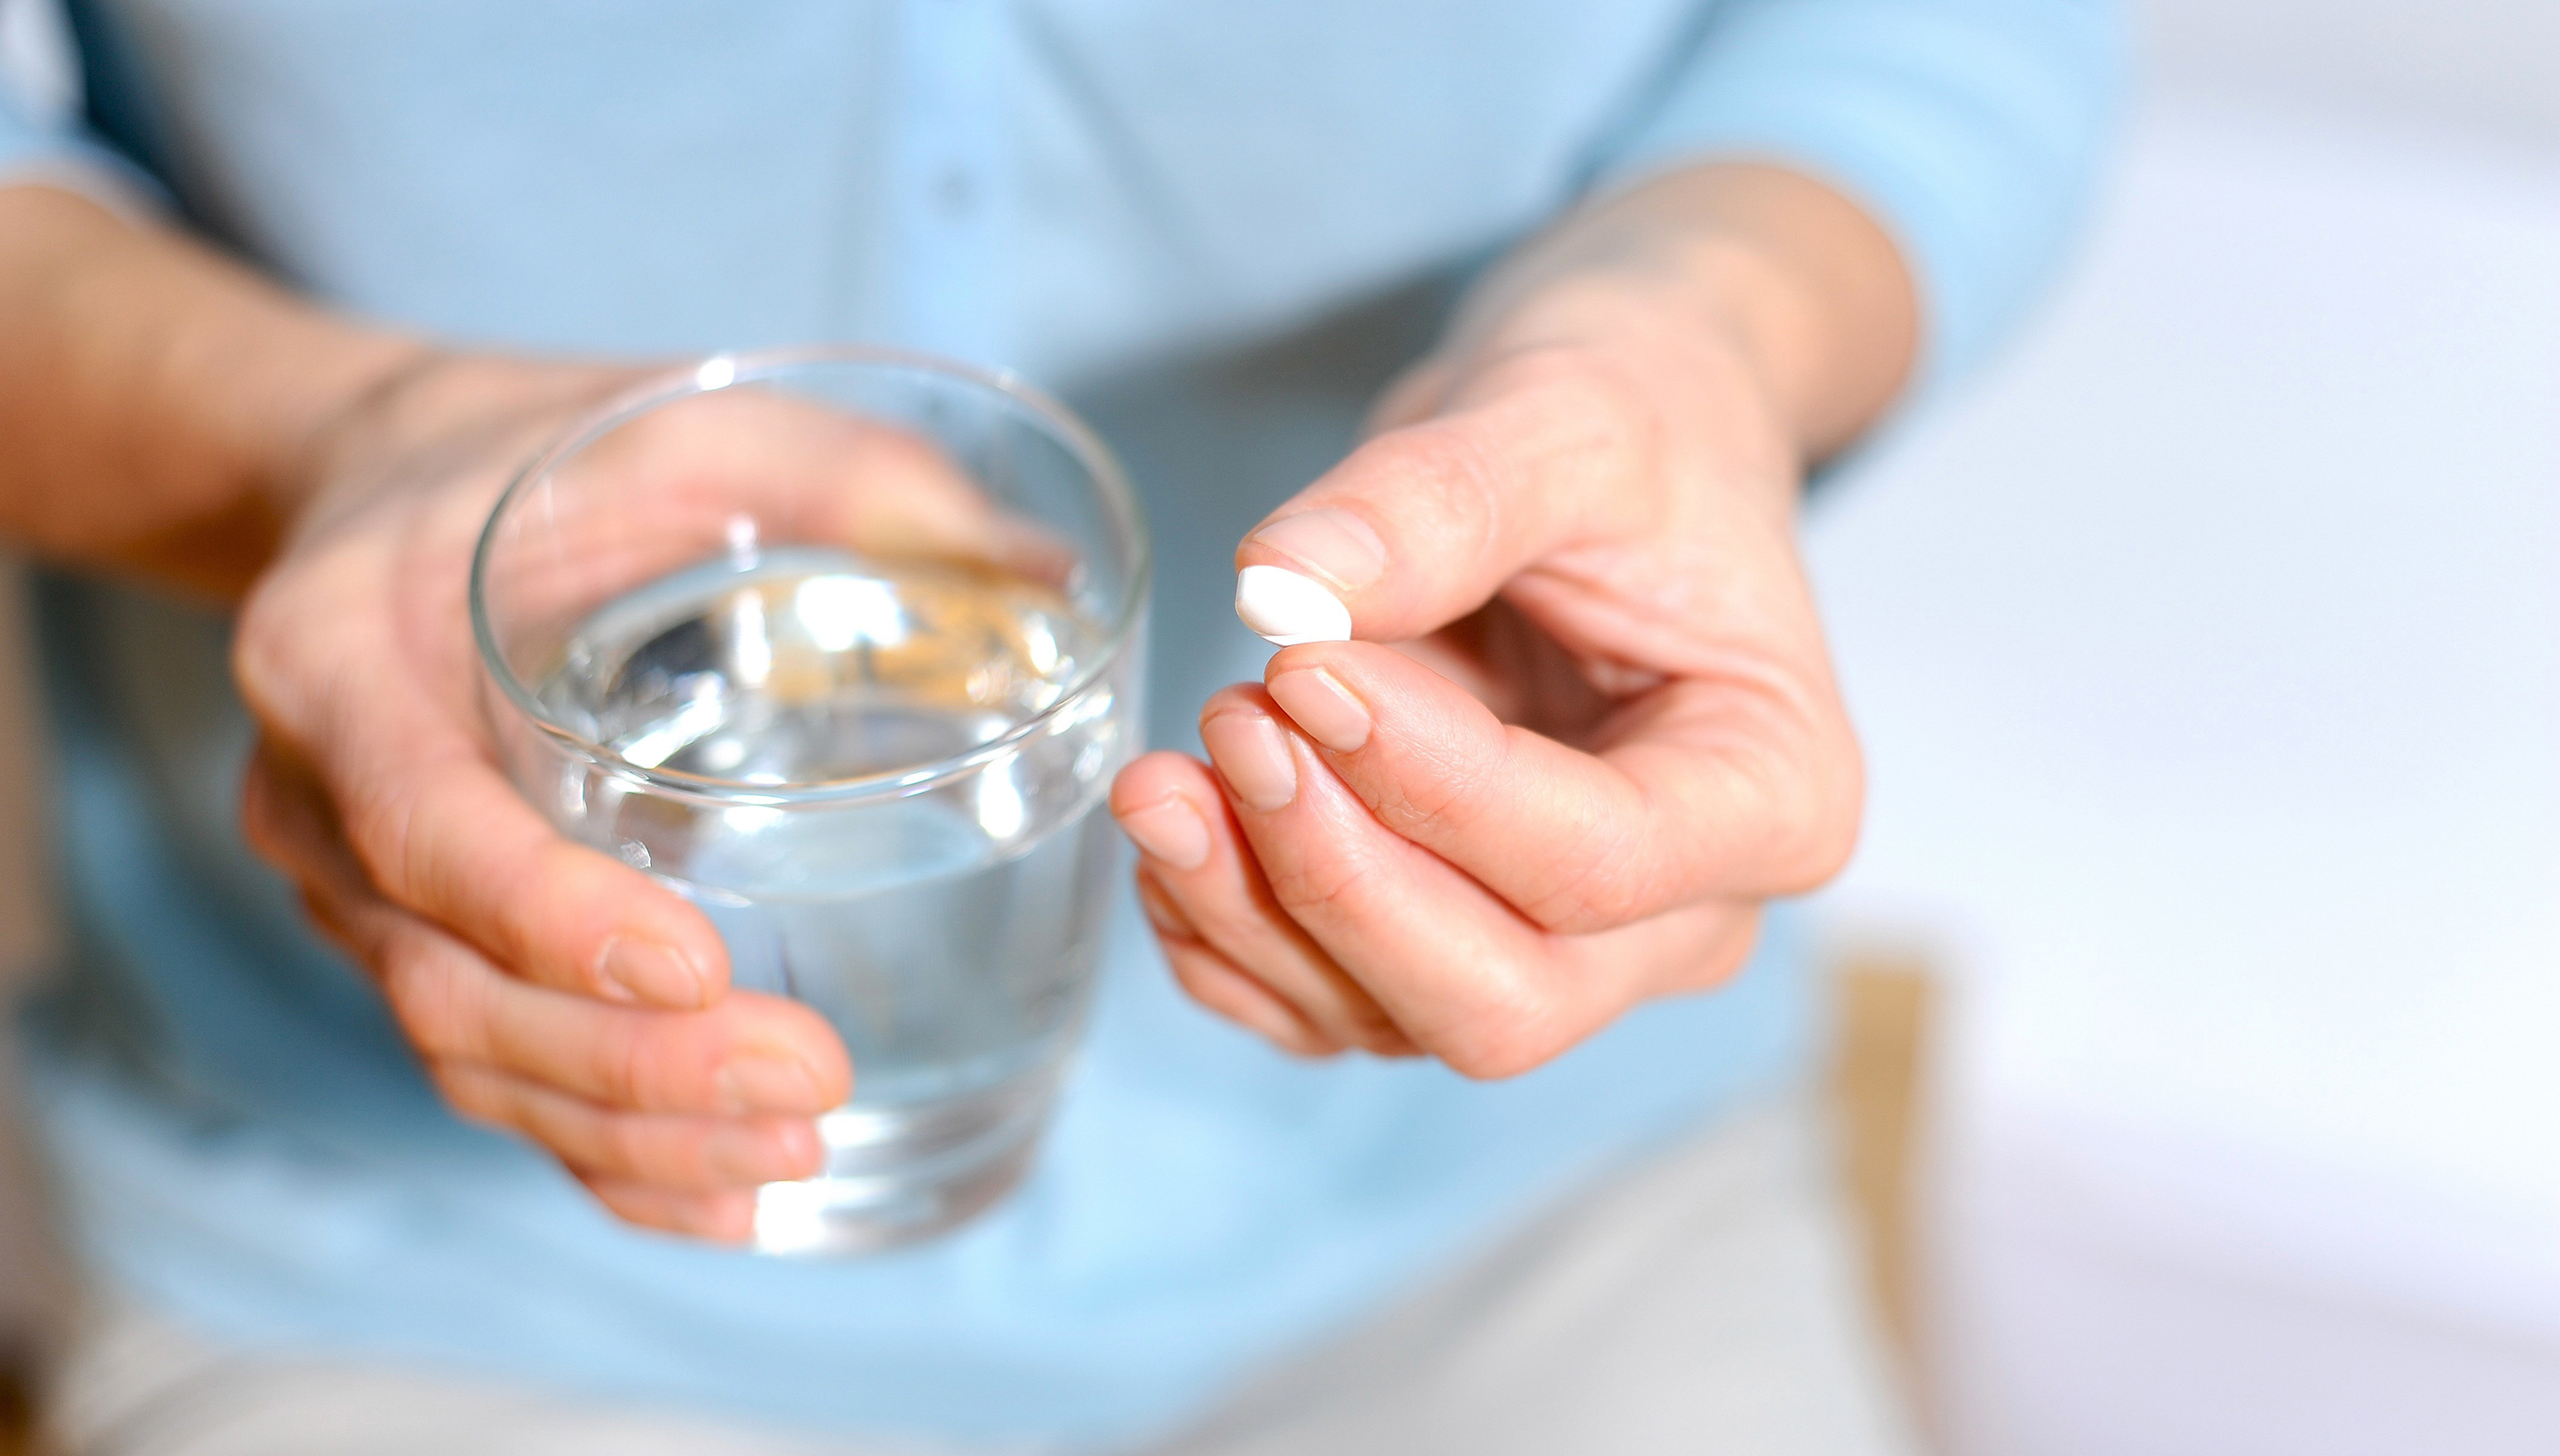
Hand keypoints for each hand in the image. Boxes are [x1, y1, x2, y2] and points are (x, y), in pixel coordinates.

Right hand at [234, 354, 1017, 1238]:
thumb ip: (853, 478)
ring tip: (794, 1153)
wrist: (399, 489)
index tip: (692, 967)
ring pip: (469, 1056)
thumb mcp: (689, 421)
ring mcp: (354, 888)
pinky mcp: (416, 943)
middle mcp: (316, 792)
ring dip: (629, 1132)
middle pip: (448, 980)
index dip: (546, 913)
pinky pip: (491, 1076)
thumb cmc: (552, 454)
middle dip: (626, 1062)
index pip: (422, 821)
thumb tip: (1051, 581)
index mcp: (340, 654)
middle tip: (804, 1080)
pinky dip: (602, 1154)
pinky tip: (726, 1196)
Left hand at [1109, 222, 1878, 1075]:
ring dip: (1253, 913)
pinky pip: (1324, 1007)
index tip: (1298, 666)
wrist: (1614, 438)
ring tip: (1161, 771)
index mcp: (1773, 797)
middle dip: (1338, 885)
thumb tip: (1277, 585)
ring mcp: (1568, 950)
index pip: (1594, 862)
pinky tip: (1172, 830)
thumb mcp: (1565, 414)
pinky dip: (1228, 940)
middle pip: (1503, 1003)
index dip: (1427, 786)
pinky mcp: (1450, 940)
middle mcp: (1685, 916)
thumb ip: (1438, 498)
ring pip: (1395, 1022)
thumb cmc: (1636, 422)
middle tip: (1229, 722)